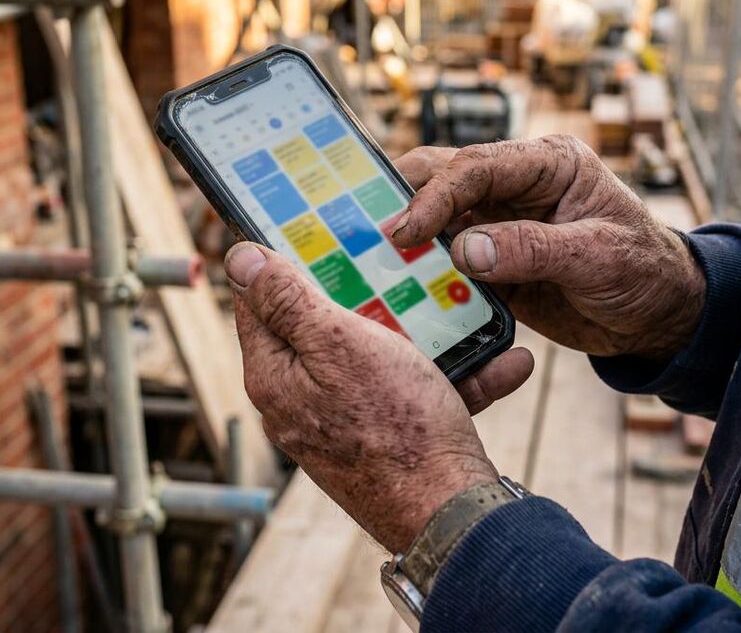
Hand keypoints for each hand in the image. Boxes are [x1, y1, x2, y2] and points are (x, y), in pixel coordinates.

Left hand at [225, 242, 533, 551]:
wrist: (451, 513)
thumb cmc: (395, 428)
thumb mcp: (338, 343)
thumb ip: (288, 300)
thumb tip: (239, 258)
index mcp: (275, 374)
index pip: (258, 301)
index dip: (280, 259)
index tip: (312, 228)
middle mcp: (300, 401)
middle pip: (322, 324)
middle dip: (366, 292)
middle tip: (399, 261)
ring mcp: (344, 422)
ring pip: (380, 355)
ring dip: (428, 333)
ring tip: (467, 309)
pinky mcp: (386, 439)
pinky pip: (417, 392)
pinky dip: (457, 375)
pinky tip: (501, 361)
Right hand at [393, 137, 705, 359]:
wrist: (658, 316)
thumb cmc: (643, 271)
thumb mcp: (597, 258)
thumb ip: (532, 250)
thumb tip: (463, 250)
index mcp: (547, 164)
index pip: (478, 166)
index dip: (436, 194)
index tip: (405, 229)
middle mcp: (517, 186)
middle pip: (445, 176)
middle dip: (407, 200)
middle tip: (371, 233)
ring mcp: (501, 223)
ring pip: (438, 217)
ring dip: (410, 236)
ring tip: (372, 257)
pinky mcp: (492, 261)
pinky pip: (446, 260)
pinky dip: (422, 270)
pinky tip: (396, 284)